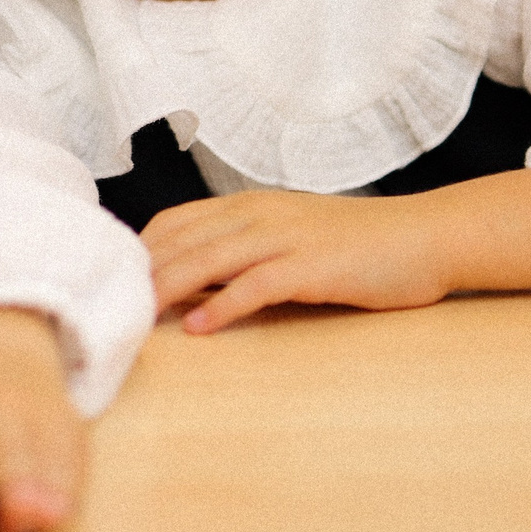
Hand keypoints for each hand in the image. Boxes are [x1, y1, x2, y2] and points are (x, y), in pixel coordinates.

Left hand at [143, 190, 455, 332]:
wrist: (425, 237)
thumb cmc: (358, 244)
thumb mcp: (292, 235)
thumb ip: (246, 249)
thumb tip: (194, 278)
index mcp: (252, 205)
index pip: (177, 220)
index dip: (142, 248)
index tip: (112, 276)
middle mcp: (261, 214)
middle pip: (184, 239)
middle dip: (142, 270)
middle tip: (105, 300)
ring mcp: (287, 237)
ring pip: (210, 257)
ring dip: (168, 286)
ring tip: (135, 314)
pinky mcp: (313, 266)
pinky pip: (257, 284)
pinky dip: (223, 305)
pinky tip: (198, 326)